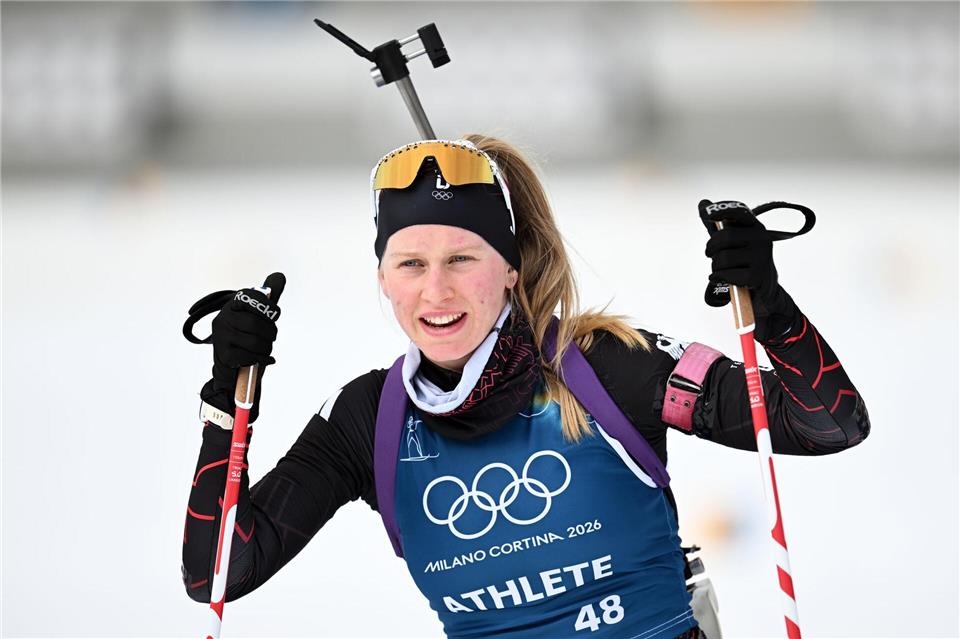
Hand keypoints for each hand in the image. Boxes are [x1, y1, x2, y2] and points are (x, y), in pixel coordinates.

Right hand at [201, 273, 285, 422]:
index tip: (273, 316)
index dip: (270, 309)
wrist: (231, 367)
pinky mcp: (223, 353)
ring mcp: (222, 335)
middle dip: (270, 334)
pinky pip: (249, 356)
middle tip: (269, 338)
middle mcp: (224, 316)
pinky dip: (260, 360)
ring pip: (256, 342)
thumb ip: (268, 299)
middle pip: (257, 325)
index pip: (254, 297)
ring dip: (266, 349)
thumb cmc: (247, 338)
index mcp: (234, 304)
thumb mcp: (258, 316)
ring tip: (262, 350)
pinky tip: (258, 359)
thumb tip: (279, 276)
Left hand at [698, 200, 793, 334]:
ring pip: (723, 258)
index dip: (723, 211)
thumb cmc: (743, 260)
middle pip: (725, 237)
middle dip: (711, 248)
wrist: (763, 288)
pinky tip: (721, 279)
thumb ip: (719, 224)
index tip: (708, 216)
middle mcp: (761, 238)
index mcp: (755, 226)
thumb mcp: (734, 241)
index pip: (740, 212)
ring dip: (715, 266)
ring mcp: (762, 257)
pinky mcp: (758, 276)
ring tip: (721, 269)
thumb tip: (703, 202)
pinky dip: (718, 278)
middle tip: (710, 254)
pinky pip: (726, 274)